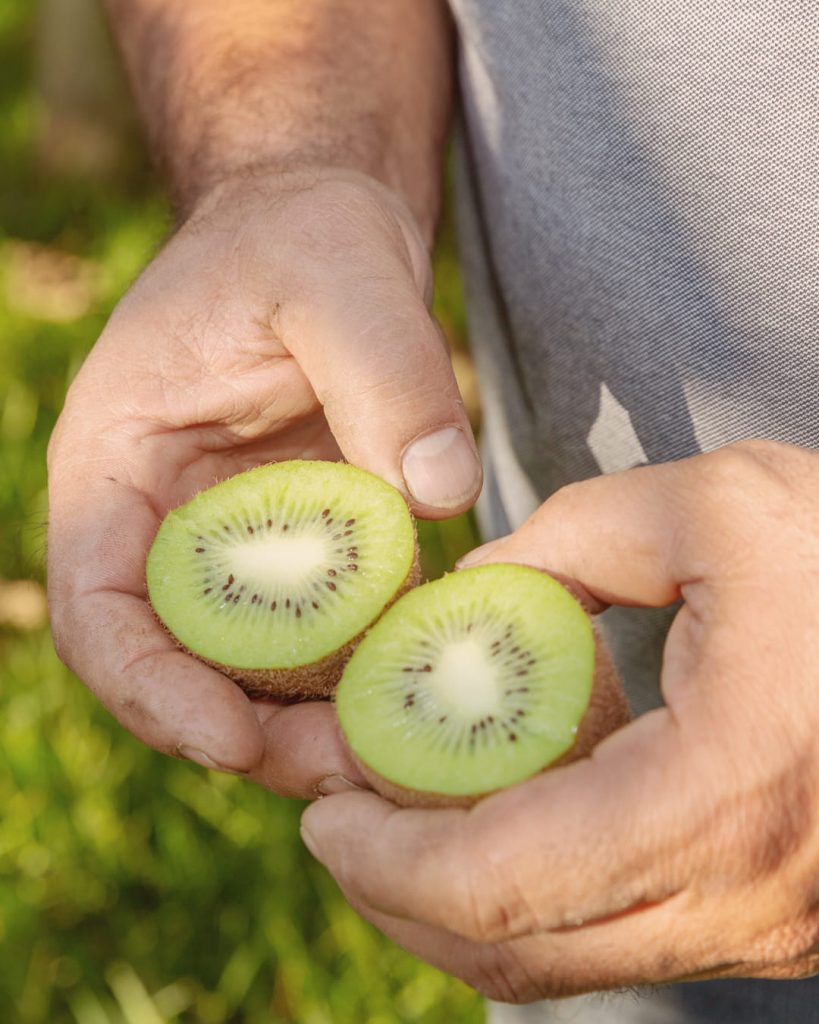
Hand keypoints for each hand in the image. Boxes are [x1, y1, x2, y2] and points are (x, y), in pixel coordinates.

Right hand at [47, 167, 480, 794]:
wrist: (328, 237)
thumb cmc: (301, 235)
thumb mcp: (338, 270)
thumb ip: (387, 369)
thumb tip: (443, 492)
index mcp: (119, 468)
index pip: (97, 607)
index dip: (148, 689)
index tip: (228, 741)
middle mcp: (166, 527)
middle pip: (185, 668)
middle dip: (257, 734)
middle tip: (353, 771)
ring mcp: (240, 550)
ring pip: (260, 672)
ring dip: (321, 723)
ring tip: (406, 751)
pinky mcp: (309, 556)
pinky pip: (329, 638)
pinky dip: (369, 676)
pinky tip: (433, 690)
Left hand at [301, 441, 818, 998]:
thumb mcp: (716, 508)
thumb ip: (571, 538)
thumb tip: (476, 595)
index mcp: (722, 796)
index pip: (503, 882)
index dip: (388, 858)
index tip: (327, 807)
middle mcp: (743, 898)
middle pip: (513, 950)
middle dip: (399, 894)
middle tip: (339, 820)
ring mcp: (761, 926)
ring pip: (560, 962)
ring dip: (456, 905)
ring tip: (396, 824)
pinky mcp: (766, 919)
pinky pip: (614, 937)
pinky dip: (528, 898)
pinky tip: (497, 821)